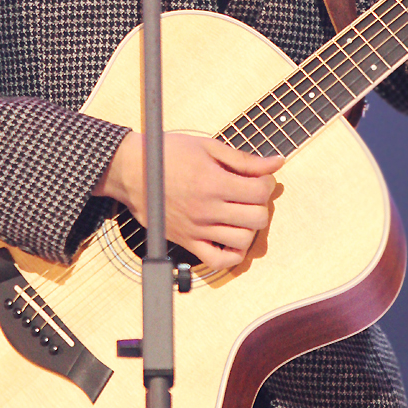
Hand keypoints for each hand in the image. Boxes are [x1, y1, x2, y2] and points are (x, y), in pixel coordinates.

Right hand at [93, 131, 282, 270]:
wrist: (131, 171)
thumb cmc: (167, 154)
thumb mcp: (207, 147)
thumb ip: (244, 159)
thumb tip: (276, 162)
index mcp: (214, 181)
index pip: (261, 191)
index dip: (267, 182)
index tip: (258, 178)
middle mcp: (207, 208)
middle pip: (258, 217)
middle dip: (260, 204)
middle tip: (249, 194)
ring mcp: (198, 228)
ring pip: (243, 239)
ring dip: (248, 226)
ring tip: (239, 213)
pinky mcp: (187, 241)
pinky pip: (218, 261)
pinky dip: (231, 254)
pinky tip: (231, 237)